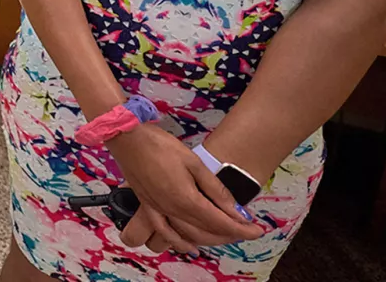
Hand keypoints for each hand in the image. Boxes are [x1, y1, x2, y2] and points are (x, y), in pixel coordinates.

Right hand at [107, 124, 262, 248]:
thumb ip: (214, 189)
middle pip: (207, 230)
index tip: (257, 230)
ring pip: (189, 233)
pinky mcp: (148, 207)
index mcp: (186, 199)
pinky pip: (165, 232)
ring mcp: (159, 211)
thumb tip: (235, 210)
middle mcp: (172, 210)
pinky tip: (189, 246)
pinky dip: (178, 242)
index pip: (220, 221)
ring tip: (227, 234)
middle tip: (248, 230)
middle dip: (231, 233)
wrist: (127, 140)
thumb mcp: (194, 163)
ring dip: (210, 237)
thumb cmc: (161, 145)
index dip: (241, 228)